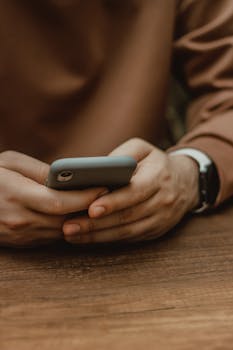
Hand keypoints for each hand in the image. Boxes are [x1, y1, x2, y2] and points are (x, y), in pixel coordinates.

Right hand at [0, 151, 106, 246]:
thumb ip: (39, 170)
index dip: (85, 196)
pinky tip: (81, 216)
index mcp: (16, 196)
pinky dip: (70, 227)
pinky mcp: (23, 244)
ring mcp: (21, 236)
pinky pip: (53, 237)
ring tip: (101, 205)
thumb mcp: (9, 163)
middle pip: (66, 220)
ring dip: (84, 220)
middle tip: (110, 196)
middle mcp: (20, 220)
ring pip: (63, 232)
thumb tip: (66, 178)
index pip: (60, 202)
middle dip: (91, 209)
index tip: (104, 186)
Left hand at [63, 138, 198, 243]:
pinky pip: (130, 239)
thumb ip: (121, 155)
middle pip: (127, 216)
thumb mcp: (142, 149)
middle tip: (69, 227)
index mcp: (158, 177)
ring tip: (72, 235)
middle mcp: (163, 201)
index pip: (134, 192)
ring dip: (98, 236)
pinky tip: (88, 238)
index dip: (113, 202)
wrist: (186, 182)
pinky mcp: (156, 231)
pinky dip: (108, 240)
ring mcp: (161, 219)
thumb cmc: (155, 162)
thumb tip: (94, 170)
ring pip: (127, 232)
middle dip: (97, 224)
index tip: (91, 209)